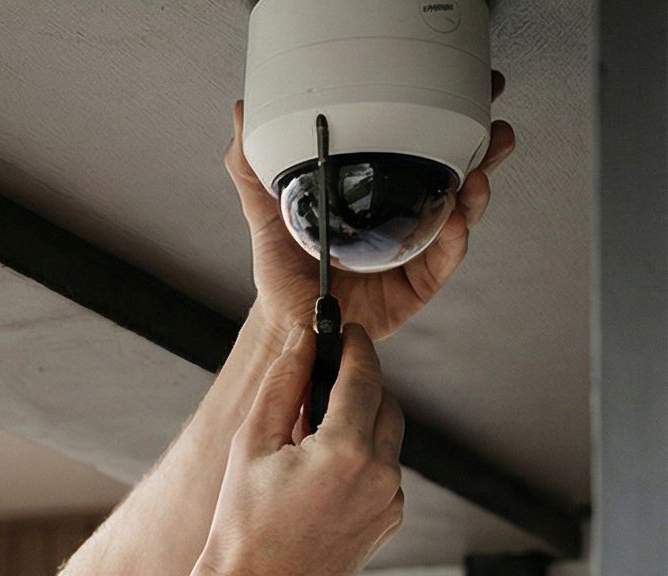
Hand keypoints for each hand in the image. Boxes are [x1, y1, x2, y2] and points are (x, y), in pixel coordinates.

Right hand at [200, 325, 405, 575]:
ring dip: (359, 425)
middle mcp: (381, 476)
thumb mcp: (250, 445)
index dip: (354, 346)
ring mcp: (391, 503)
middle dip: (359, 385)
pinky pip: (384, 475)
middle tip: (320, 383)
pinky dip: (360, 462)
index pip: (364, 376)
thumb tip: (302, 340)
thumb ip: (282, 385)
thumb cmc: (241, 525)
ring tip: (309, 439)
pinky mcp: (389, 522)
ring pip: (387, 440)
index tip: (345, 330)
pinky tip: (318, 479)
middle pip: (386, 403)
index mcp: (346, 452)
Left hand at [226, 82, 515, 338]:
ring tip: (476, 174)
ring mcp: (417, 249)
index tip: (468, 93)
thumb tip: (242, 116)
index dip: (449, 122)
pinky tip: (454, 220)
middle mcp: (405, 217)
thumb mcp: (266, 211)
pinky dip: (454, 237)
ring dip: (475, 192)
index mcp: (378, 194)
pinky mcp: (420, 283)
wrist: (285, 322)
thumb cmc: (284, 269)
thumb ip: (253, 169)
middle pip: (457, 175)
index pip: (422, 150)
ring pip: (461, 214)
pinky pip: (445, 257)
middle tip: (493, 129)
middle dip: (483, 150)